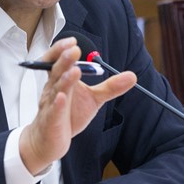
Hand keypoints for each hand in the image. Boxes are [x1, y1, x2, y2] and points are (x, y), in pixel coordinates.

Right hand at [19, 37, 136, 174]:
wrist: (50, 141)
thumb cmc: (69, 115)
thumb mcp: (93, 99)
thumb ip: (110, 87)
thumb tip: (133, 76)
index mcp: (60, 80)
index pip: (57, 60)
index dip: (61, 50)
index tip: (73, 42)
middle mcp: (53, 89)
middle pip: (56, 71)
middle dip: (65, 60)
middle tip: (74, 50)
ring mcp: (50, 105)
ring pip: (55, 89)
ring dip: (64, 79)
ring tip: (75, 71)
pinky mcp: (50, 122)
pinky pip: (53, 112)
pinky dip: (57, 105)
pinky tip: (61, 98)